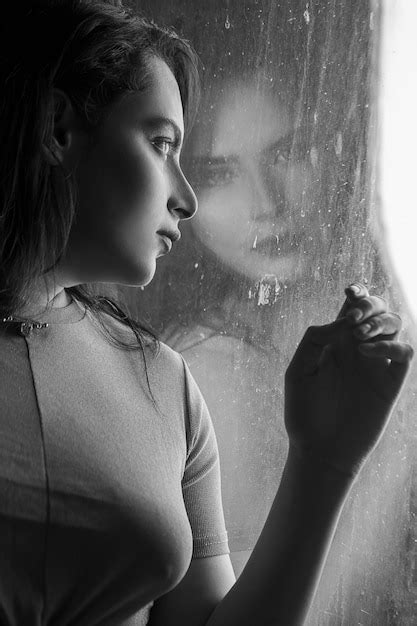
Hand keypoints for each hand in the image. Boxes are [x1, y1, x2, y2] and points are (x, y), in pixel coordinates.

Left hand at [284, 283, 413, 476]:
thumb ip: (315, 340)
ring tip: (359, 335)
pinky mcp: (390, 383)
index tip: (350, 291)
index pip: (353, 307)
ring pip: (396, 324)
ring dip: (380, 320)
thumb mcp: (298, 371)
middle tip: (353, 321)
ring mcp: (376, 364)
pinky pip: (404, 352)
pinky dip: (391, 344)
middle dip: (369, 304)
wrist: (320, 450)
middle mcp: (359, 348)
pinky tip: (367, 351)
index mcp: (336, 342)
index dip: (357, 292)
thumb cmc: (304, 412)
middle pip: (378, 309)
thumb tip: (341, 321)